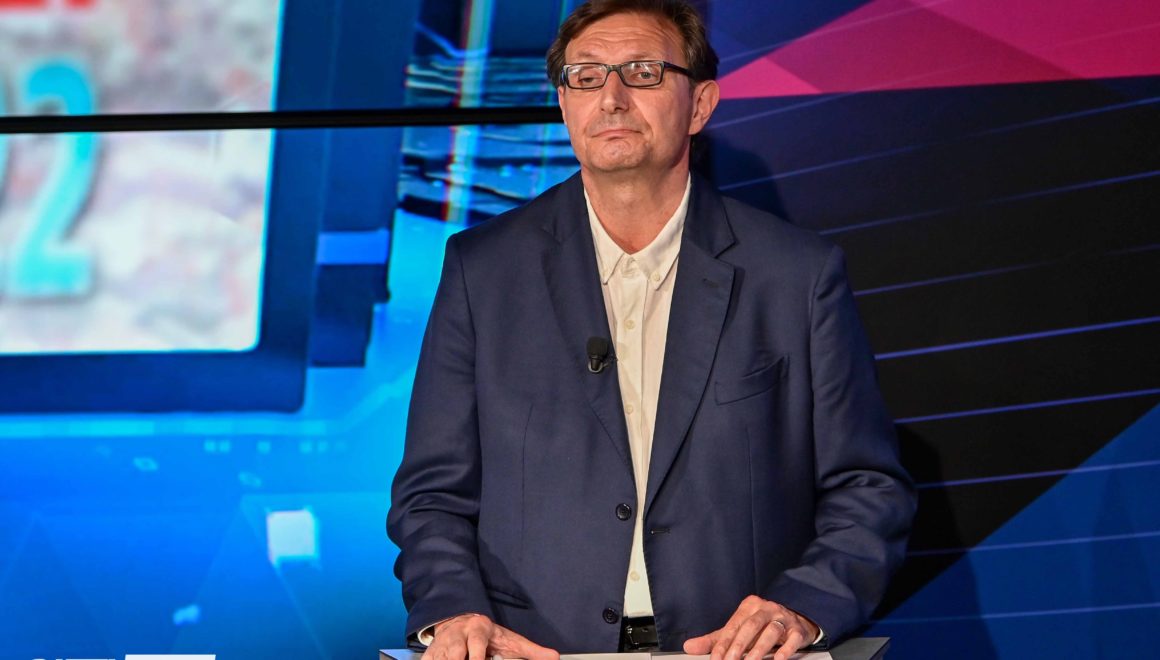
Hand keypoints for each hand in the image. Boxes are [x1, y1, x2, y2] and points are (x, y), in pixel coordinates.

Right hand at [423, 613, 558, 659]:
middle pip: (454, 653)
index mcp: (478, 630)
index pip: (477, 644)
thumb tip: (555, 657)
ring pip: (438, 658)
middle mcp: (458, 637)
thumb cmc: (488, 634)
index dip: (476, 657)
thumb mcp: (510, 640)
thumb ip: (531, 651)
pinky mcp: (430, 655)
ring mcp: (441, 646)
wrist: (458, 618)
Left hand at [683, 595, 818, 659]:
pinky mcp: (798, 629)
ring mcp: (783, 618)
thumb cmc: (763, 626)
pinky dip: (785, 649)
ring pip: (771, 631)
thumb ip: (716, 640)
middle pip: (751, 626)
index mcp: (749, 606)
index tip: (716, 659)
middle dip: (739, 646)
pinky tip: (779, 659)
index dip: (723, 644)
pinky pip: (792, 638)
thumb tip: (689, 647)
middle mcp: (766, 609)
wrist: (797, 619)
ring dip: (760, 650)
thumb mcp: (739, 630)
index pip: (733, 626)